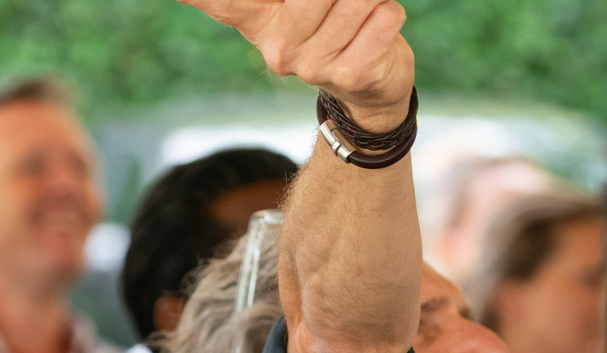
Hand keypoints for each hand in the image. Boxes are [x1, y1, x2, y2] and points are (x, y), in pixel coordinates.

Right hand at [177, 0, 412, 126]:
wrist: (368, 90)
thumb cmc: (334, 25)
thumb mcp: (296, 5)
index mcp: (256, 19)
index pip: (218, 1)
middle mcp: (276, 46)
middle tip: (342, 2)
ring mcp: (310, 65)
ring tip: (362, 13)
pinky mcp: (347, 75)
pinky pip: (381, 18)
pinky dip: (389, 15)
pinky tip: (376, 32)